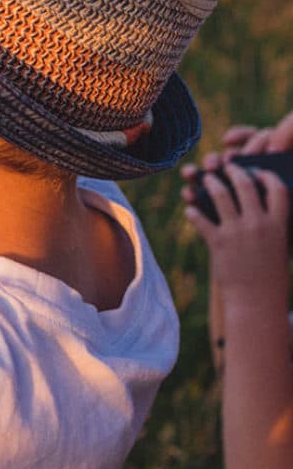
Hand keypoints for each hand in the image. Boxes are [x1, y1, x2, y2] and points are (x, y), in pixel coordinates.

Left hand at [182, 163, 289, 306]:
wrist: (257, 303)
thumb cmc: (269, 276)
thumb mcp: (277, 247)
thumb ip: (269, 224)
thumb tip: (255, 202)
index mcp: (279, 225)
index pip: (277, 189)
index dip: (266, 176)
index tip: (257, 171)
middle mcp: (259, 224)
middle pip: (245, 184)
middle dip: (233, 170)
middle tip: (225, 165)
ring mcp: (238, 232)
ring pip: (220, 195)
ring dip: (209, 182)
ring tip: (203, 177)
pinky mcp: (218, 242)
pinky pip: (200, 218)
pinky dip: (193, 211)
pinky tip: (190, 209)